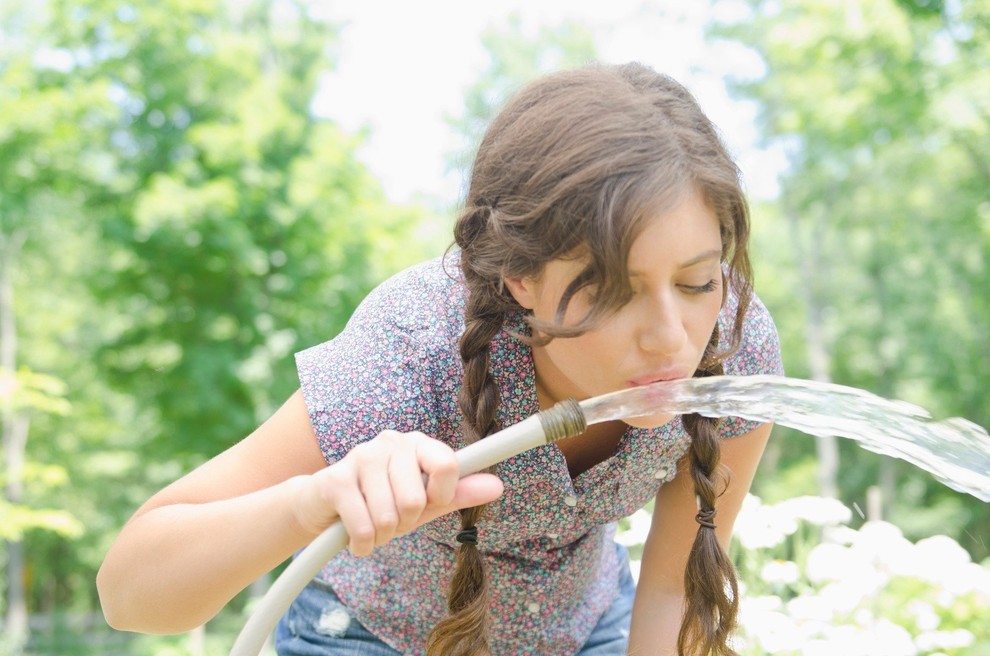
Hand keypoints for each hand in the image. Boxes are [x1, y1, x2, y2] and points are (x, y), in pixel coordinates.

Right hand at [292, 431, 502, 555]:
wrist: (323, 507)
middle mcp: (391, 441)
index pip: (448, 465)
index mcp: (418, 443)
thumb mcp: (425, 501)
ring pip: (389, 517)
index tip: (429, 503)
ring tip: (371, 524)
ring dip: (382, 536)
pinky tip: (355, 537)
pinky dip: (363, 544)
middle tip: (391, 518)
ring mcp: (361, 456)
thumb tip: (498, 486)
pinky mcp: (335, 479)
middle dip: (405, 524)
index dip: (442, 495)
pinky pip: (364, 528)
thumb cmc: (382, 502)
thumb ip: (459, 493)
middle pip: (417, 500)